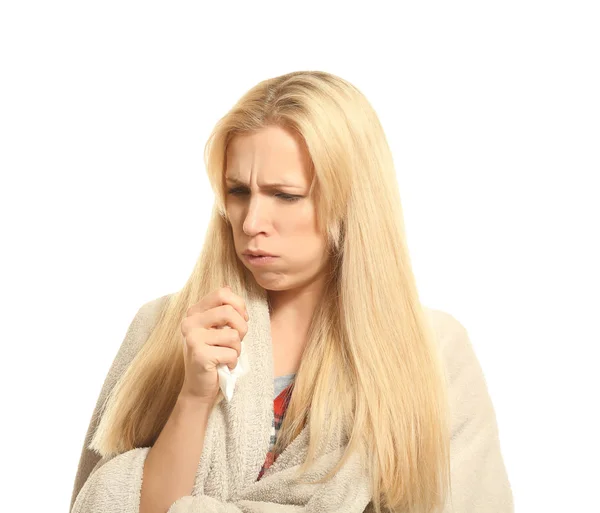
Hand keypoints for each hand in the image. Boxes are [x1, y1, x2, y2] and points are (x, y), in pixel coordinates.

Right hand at [179, 286, 248, 403]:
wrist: (200, 387)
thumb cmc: (213, 355)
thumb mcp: (217, 329)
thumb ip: (221, 309)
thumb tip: (228, 287)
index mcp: (194, 312)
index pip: (222, 293)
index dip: (239, 305)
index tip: (241, 319)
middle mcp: (190, 322)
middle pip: (229, 311)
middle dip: (242, 328)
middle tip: (238, 340)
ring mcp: (193, 339)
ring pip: (233, 335)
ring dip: (238, 349)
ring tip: (228, 355)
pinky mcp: (200, 355)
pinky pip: (231, 353)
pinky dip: (233, 362)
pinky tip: (224, 366)